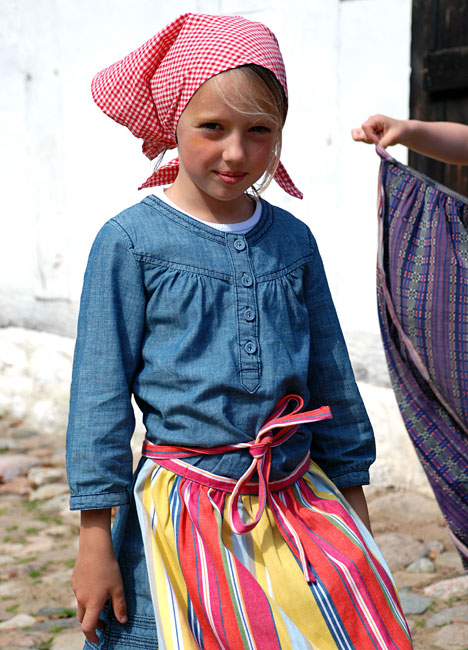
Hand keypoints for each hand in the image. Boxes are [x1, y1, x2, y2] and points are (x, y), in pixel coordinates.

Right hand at [72, 509, 127, 643]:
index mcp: (93, 603)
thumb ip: (119, 606)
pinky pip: (79, 592)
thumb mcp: (118, 587)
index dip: (92, 636)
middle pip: (82, 619)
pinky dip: (87, 596)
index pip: (88, 627)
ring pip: (81, 605)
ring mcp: (76, 589)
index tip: (98, 639)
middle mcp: (81, 599)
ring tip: (104, 600)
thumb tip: (123, 622)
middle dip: (92, 624)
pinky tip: (97, 584)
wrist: (94, 547)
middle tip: (104, 622)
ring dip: (90, 608)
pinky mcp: (74, 580)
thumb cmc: (108, 567)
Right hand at [351, 114, 406, 148]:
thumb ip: (384, 143)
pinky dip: (369, 142)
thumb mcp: (393, 137)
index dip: (369, 136)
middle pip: (361, 133)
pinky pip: (363, 139)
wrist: (401, 131)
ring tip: (381, 139)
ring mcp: (369, 127)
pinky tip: (377, 140)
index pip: (365, 127)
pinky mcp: (368, 133)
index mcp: (376, 119)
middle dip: (369, 139)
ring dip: (370, 141)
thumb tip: (376, 151)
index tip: (378, 141)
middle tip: (380, 140)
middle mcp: (371, 122)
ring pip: (361, 137)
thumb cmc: (399, 131)